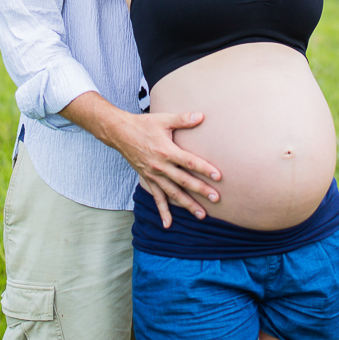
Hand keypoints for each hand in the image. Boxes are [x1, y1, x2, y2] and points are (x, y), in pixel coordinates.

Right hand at [113, 109, 220, 228]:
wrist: (120, 133)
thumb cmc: (143, 124)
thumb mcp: (163, 119)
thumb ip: (183, 119)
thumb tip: (201, 116)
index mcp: (166, 151)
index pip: (189, 162)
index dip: (205, 169)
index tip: (218, 176)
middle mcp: (161, 166)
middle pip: (184, 181)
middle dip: (201, 191)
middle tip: (216, 199)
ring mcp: (154, 175)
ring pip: (173, 193)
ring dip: (187, 205)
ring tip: (201, 215)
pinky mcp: (148, 179)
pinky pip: (156, 198)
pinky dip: (162, 211)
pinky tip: (168, 224)